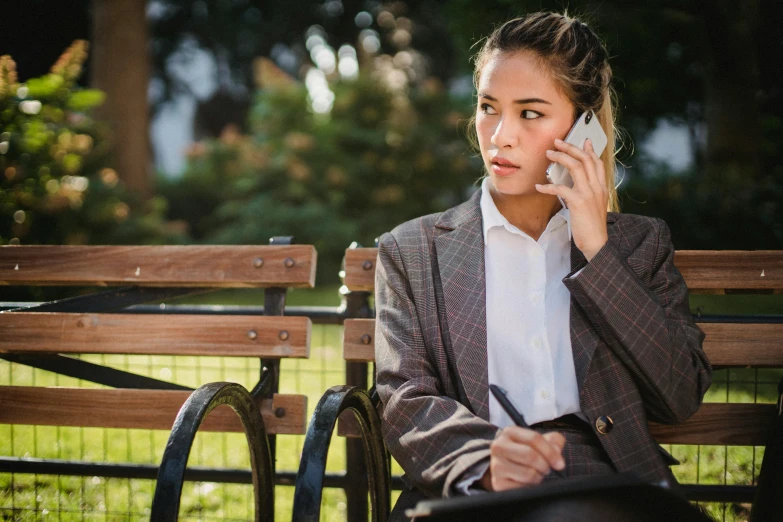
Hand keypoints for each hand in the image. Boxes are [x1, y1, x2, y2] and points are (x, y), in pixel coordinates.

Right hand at [480, 427, 565, 491]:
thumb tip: (556, 451)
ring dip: (538, 477)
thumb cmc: (525, 453)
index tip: (560, 464)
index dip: (551, 452)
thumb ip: (553, 441)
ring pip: (528, 473)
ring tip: (536, 474)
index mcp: (509, 432)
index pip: (534, 438)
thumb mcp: (539, 442)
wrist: (505, 468)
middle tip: (546, 469)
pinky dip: (530, 487)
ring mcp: (496, 465)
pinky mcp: (498, 483)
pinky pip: (523, 488)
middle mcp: (499, 446)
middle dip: (544, 465)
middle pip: (530, 455)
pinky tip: (527, 482)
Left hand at [535, 138, 608, 260]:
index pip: (597, 162)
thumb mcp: (594, 205)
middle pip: (585, 159)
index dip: (589, 150)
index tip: (583, 140)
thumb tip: (576, 183)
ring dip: (560, 157)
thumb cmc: (592, 226)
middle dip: (570, 147)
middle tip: (558, 142)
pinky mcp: (578, 202)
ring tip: (549, 154)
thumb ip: (588, 192)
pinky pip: (561, 188)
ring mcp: (589, 193)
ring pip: (576, 167)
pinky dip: (548, 186)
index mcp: (602, 187)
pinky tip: (539, 187)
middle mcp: (597, 187)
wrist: (597, 243)